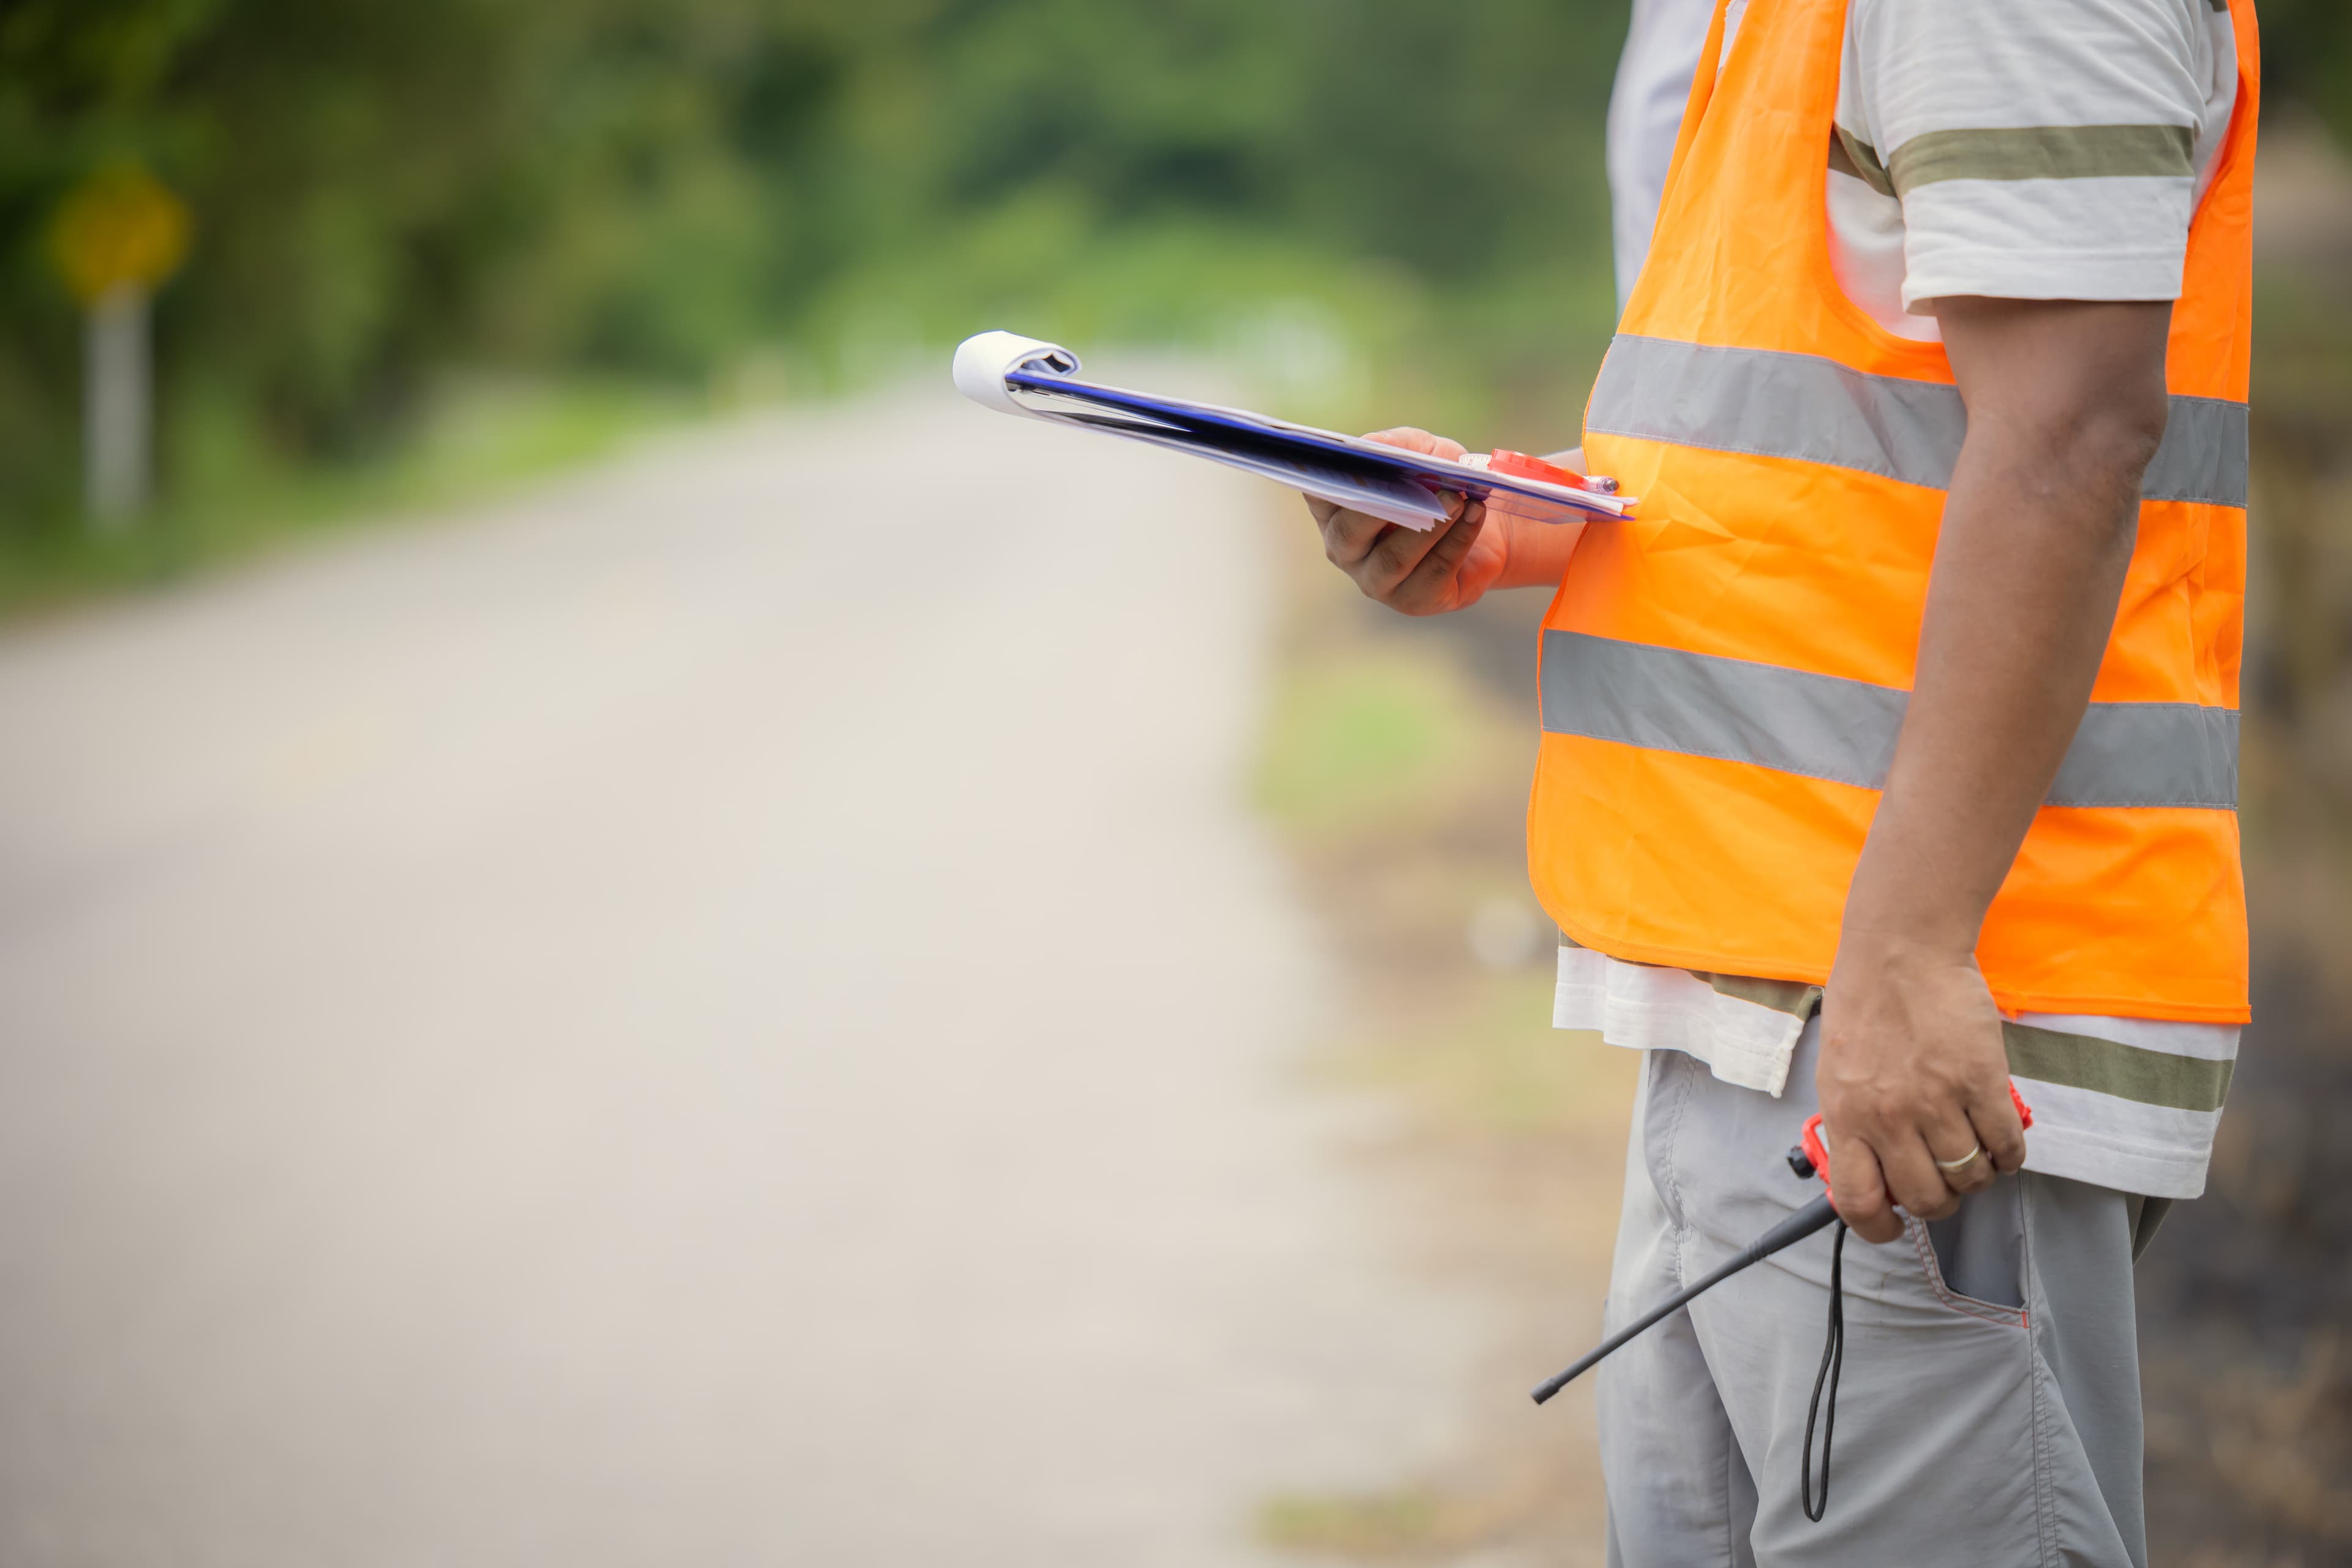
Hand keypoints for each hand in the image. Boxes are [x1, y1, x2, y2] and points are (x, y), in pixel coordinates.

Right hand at [1305, 429, 1510, 615]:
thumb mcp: (1422, 453)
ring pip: (1394, 558)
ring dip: (1429, 526)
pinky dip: (1458, 539)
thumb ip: (1395, 444)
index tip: (1348, 463)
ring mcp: (1377, 582)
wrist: (1486, 533)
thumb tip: (1372, 445)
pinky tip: (1475, 513)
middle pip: (1349, 533)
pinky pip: (1434, 572)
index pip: (1316, 495)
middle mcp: (1346, 552)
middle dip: (1381, 507)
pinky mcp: (1414, 601)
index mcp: (1336, 512)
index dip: (1326, 480)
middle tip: (1416, 484)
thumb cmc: (1439, 487)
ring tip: (1457, 498)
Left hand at [1815, 932, 2028, 1243]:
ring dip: (1977, 1176)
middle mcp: (1888, 1117)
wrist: (1900, 951)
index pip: (1857, 1202)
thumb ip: (1853, 1125)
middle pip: (1926, 1199)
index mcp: (1846, 1116)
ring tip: (1973, 1152)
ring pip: (1970, 1178)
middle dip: (1940, 1201)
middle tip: (1945, 1179)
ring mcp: (1936, 1100)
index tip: (1895, 1226)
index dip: (1879, 1228)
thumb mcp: (1837, 1074)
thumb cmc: (1866, 1009)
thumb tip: (1873, 1177)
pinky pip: (2007, 1147)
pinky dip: (2009, 1155)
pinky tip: (2001, 1140)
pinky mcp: (1981, 1081)